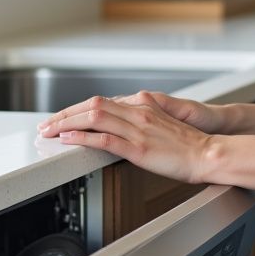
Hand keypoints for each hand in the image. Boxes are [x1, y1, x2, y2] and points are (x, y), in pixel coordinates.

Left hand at [36, 91, 215, 183]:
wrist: (208, 153)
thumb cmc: (188, 145)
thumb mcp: (163, 125)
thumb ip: (142, 120)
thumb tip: (122, 125)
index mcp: (143, 106)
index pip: (102, 102)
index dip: (77, 109)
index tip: (62, 118)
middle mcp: (138, 112)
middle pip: (92, 105)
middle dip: (65, 114)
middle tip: (46, 125)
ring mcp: (138, 129)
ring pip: (94, 118)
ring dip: (66, 124)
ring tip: (49, 132)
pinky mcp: (138, 148)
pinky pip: (105, 138)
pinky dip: (83, 137)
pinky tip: (69, 140)